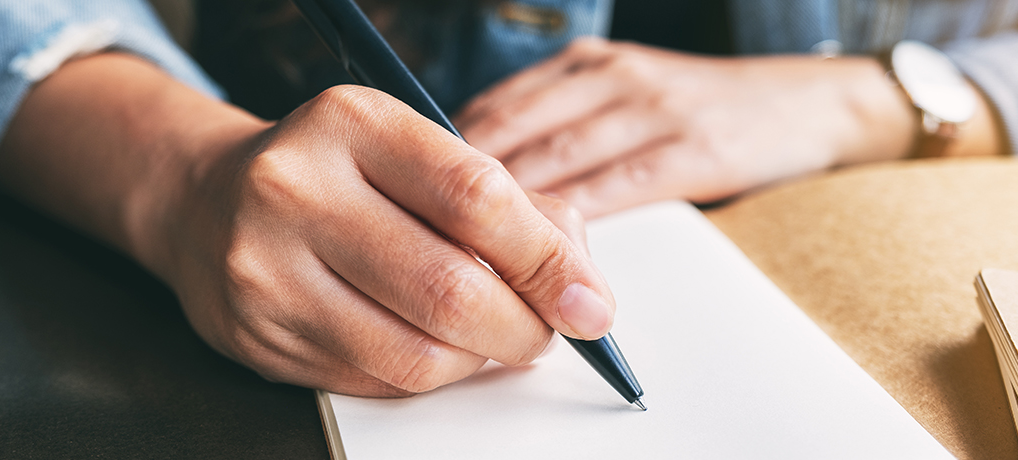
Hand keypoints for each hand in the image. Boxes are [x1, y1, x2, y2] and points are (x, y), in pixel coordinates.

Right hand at [152, 86, 613, 395]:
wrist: (208, 203)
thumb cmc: (333, 174)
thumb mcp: (412, 150)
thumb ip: (504, 202)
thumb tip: (578, 280)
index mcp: (350, 123)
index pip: (476, 198)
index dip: (548, 260)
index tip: (589, 300)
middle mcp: (295, 190)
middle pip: (451, 289)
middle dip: (525, 327)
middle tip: (547, 331)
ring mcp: (267, 270)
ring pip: (416, 354)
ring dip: (480, 359)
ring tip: (490, 337)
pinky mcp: (258, 338)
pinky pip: (377, 382)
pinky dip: (427, 375)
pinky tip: (431, 345)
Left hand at [454, 38, 922, 217]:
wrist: (813, 104)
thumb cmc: (704, 109)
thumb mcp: (625, 93)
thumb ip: (561, 123)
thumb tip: (482, 180)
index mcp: (587, 63)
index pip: (496, 107)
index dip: (446, 155)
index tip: (412, 197)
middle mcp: (611, 77)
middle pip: (514, 131)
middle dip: (462, 186)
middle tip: (421, 231)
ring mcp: (651, 110)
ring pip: (557, 161)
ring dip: (508, 209)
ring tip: (465, 250)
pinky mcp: (691, 150)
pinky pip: (617, 188)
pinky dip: (573, 222)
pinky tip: (543, 250)